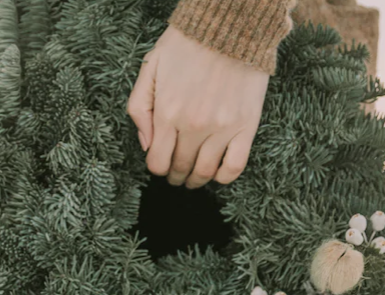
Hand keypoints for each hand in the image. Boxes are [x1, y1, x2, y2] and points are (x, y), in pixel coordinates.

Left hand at [127, 26, 269, 188]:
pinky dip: (223, 177)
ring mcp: (221, 128)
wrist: (230, 24)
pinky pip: (235, 167)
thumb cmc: (186, 44)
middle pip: (180, 169)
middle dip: (175, 176)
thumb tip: (145, 144)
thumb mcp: (150, 69)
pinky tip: (217, 173)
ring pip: (204, 172)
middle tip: (176, 174)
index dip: (157, 168)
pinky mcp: (246, 126)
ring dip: (196, 180)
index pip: (157, 162)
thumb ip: (139, 108)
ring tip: (194, 177)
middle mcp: (193, 125)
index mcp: (168, 113)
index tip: (161, 164)